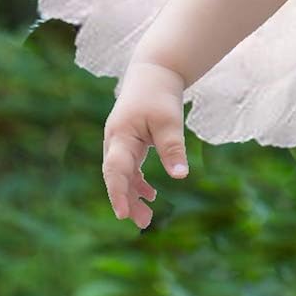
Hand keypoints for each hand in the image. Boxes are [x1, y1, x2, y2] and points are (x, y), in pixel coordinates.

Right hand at [102, 61, 190, 228]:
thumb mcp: (169, 121)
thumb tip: (180, 176)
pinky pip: (130, 168)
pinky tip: (151, 195)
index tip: (123, 214)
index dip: (117, 193)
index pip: (115, 169)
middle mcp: (115, 142)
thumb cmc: (160, 95)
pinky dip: (138, 182)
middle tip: (143, 223)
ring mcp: (120, 143)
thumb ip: (173, 148)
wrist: (154, 73)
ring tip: (147, 217)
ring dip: (133, 195)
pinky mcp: (129, 143)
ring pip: (123, 175)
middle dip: (127, 200)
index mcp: (121, 135)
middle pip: (117, 177)